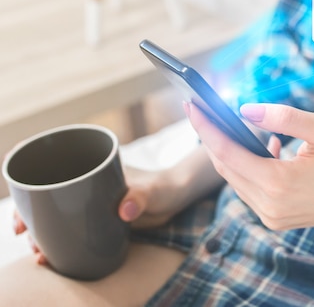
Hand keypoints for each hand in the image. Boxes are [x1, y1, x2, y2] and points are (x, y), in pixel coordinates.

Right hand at [12, 165, 188, 263]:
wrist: (178, 198)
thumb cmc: (163, 186)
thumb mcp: (151, 190)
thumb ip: (139, 197)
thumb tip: (123, 212)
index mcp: (92, 170)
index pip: (51, 175)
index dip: (28, 192)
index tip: (21, 214)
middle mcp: (86, 186)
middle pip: (46, 199)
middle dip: (30, 219)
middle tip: (27, 238)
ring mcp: (90, 205)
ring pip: (58, 219)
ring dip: (44, 235)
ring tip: (40, 255)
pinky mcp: (99, 222)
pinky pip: (74, 232)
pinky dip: (62, 243)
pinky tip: (54, 259)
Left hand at [185, 102, 313, 230]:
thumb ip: (283, 117)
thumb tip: (244, 111)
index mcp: (279, 183)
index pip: (228, 152)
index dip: (206, 127)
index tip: (191, 105)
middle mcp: (269, 205)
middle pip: (226, 167)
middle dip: (211, 137)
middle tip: (202, 110)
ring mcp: (271, 216)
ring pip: (235, 180)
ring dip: (229, 153)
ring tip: (229, 125)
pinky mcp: (274, 220)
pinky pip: (250, 190)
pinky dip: (248, 167)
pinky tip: (265, 148)